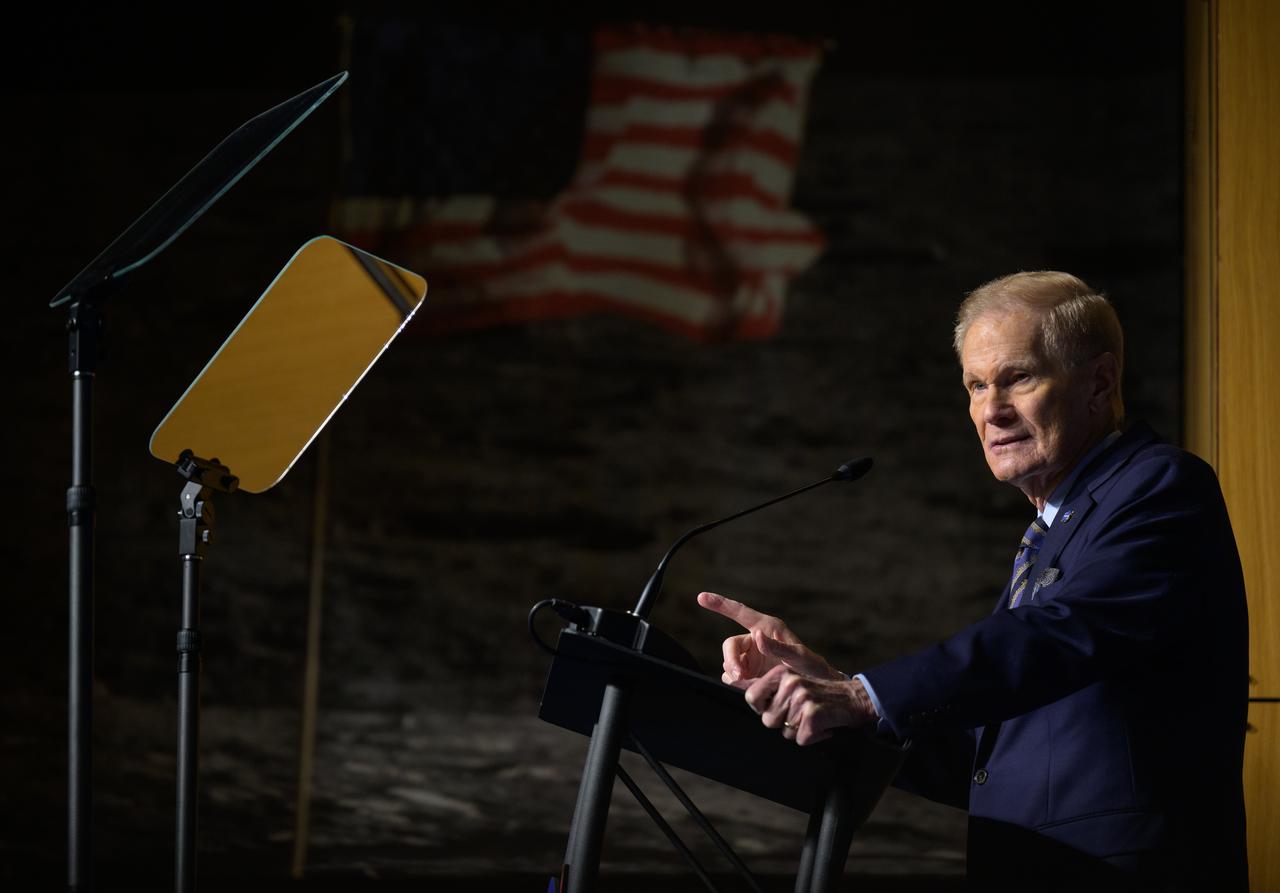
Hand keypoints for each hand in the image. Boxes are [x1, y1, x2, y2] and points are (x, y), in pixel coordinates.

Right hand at [696, 591, 840, 684]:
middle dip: (731, 660)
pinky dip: (735, 682)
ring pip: (729, 662)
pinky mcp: (749, 673)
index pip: (739, 612)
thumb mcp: (800, 657)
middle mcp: (756, 640)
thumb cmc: (812, 668)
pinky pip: (731, 676)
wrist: (814, 689)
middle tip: (739, 676)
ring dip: (734, 673)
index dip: (720, 604)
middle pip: (730, 645)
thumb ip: (779, 647)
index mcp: (767, 627)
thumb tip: (757, 636)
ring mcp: (751, 657)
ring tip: (751, 682)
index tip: (701, 597)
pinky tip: (748, 686)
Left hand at [744, 664, 877, 744]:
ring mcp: (802, 699)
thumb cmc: (819, 693)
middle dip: (783, 723)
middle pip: (767, 720)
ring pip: (784, 732)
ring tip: (812, 718)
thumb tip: (733, 683)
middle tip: (800, 714)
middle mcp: (790, 683)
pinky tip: (822, 726)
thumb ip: (766, 686)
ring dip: (798, 731)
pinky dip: (812, 738)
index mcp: (781, 673)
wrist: (854, 699)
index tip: (775, 708)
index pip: (751, 697)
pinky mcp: (813, 715)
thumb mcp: (792, 680)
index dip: (761, 709)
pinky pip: (800, 739)